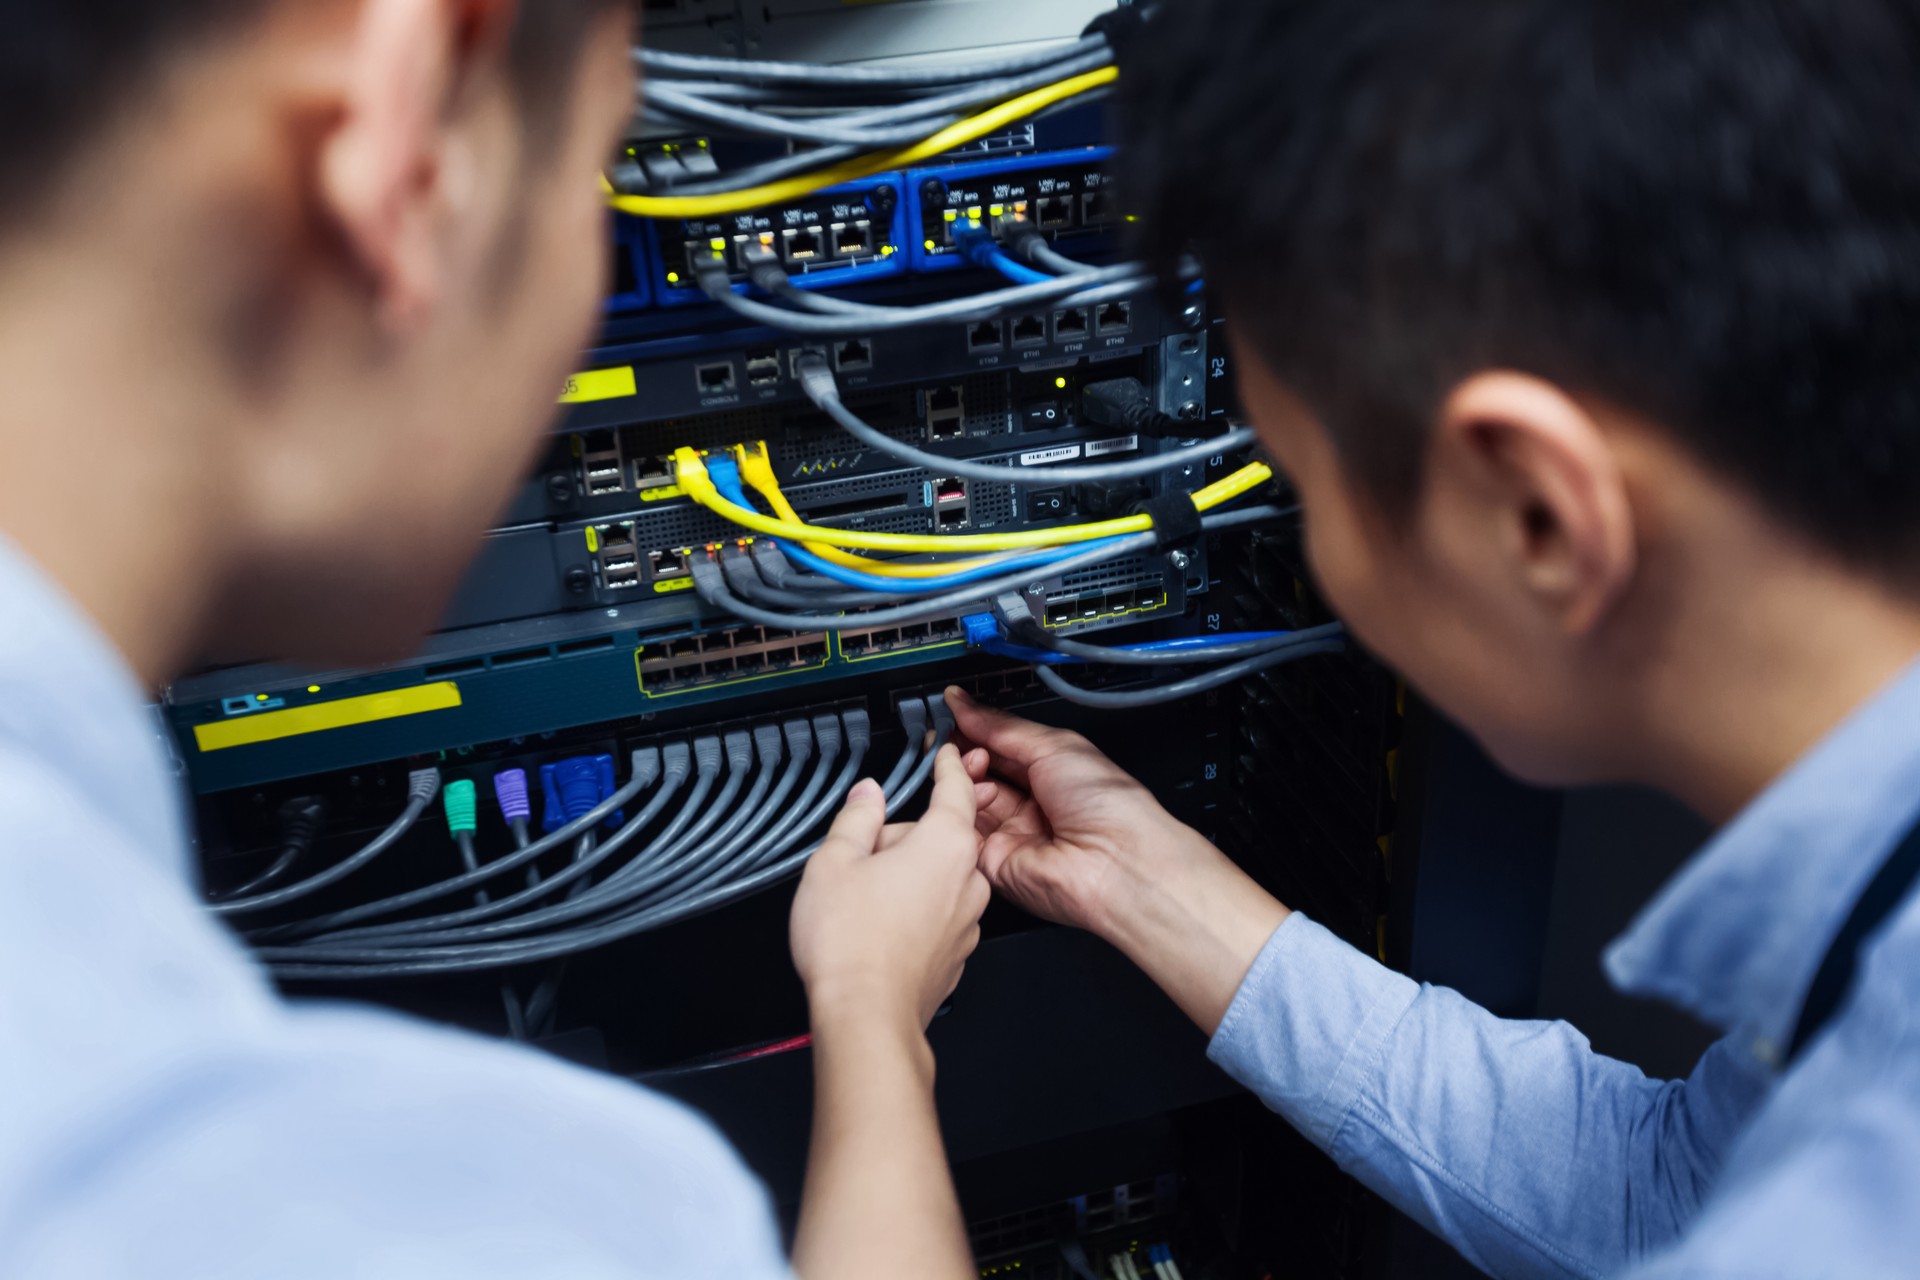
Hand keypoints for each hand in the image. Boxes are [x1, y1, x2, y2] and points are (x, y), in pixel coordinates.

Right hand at [791, 744, 991, 1032]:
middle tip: (859, 859)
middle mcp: (968, 880)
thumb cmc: (851, 943)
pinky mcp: (957, 953)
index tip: (946, 753)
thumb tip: (868, 794)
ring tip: (863, 901)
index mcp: (946, 845)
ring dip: (908, 877)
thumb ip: (857, 818)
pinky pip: (938, 914)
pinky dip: (914, 912)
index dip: (948, 766)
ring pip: (938, 878)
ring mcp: (968, 921)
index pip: (956, 788)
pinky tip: (879, 929)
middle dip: (903, 839)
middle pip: (939, 837)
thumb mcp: (836, 860)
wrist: (867, 1017)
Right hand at [948, 687, 1288, 1033]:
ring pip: (967, 800)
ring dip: (961, 776)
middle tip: (951, 737)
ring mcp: (1012, 834)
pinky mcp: (995, 863)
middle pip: (981, 774)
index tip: (951, 713)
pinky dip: (956, 807)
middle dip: (964, 752)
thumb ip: (1002, 727)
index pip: (1002, 747)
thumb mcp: (1054, 745)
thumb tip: (964, 702)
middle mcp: (1032, 805)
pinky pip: (962, 832)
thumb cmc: (1108, 805)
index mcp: (1052, 773)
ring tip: (965, 762)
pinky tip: (961, 788)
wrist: (1118, 862)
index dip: (975, 730)